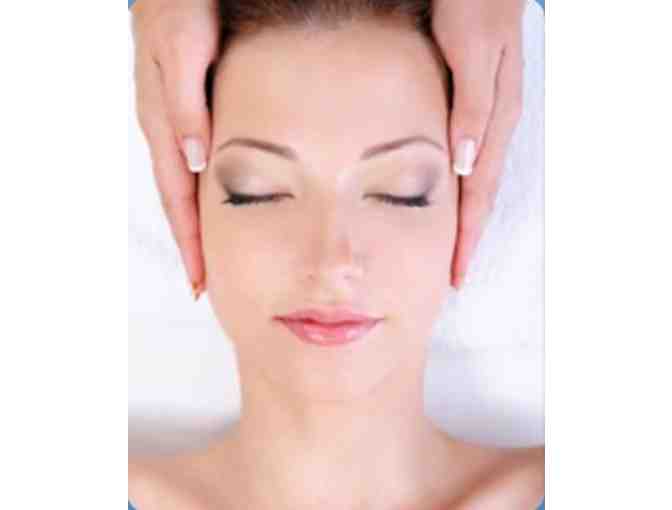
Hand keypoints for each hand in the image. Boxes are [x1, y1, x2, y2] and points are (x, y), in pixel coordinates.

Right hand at [131, 0, 219, 298]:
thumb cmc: (180, 2)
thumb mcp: (183, 50)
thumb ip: (187, 104)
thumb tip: (196, 162)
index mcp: (164, 122)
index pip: (177, 197)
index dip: (190, 241)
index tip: (203, 282)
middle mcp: (169, 126)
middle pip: (180, 199)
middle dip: (193, 244)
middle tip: (209, 284)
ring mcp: (179, 118)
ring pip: (188, 183)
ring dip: (199, 221)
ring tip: (214, 254)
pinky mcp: (192, 104)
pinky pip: (197, 159)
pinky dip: (207, 189)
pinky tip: (220, 199)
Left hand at [432, 0, 524, 288]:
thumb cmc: (475, 8)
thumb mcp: (471, 55)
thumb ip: (471, 108)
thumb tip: (466, 165)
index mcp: (495, 120)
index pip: (479, 193)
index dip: (467, 234)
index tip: (456, 271)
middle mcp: (493, 126)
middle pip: (480, 195)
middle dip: (467, 237)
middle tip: (453, 274)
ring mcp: (486, 118)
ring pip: (476, 181)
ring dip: (465, 217)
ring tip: (453, 247)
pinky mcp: (473, 107)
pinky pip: (469, 159)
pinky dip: (461, 188)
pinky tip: (451, 196)